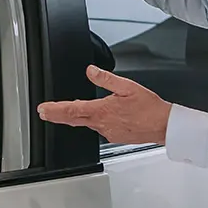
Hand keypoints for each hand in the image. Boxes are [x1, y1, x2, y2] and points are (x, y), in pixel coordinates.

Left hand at [37, 65, 171, 144]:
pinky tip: (93, 117)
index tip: (43, 110)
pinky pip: (98, 128)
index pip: (72, 110)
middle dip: (57, 116)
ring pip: (85, 124)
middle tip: (44, 113)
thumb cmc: (150, 108)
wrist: (164, 126)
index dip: (55, 110)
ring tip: (62, 112)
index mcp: (102, 111)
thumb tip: (90, 71)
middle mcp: (102, 124)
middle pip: (73, 120)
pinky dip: (91, 121)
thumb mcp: (127, 86)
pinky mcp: (115, 136)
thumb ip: (106, 79)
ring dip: (74, 118)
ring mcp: (108, 132)